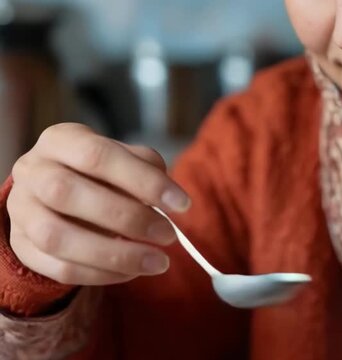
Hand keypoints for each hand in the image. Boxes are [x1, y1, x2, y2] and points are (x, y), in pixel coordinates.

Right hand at [6, 123, 190, 285]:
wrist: (54, 197)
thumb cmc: (100, 174)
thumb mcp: (123, 160)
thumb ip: (146, 170)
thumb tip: (170, 199)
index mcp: (61, 140)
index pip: (98, 155)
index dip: (143, 180)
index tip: (182, 204)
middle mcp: (32, 171)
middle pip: (68, 193)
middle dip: (127, 218)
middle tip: (168, 235)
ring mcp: (21, 211)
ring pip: (57, 237)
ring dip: (115, 255)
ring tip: (157, 262)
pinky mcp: (22, 247)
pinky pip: (59, 268)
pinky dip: (101, 274)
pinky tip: (132, 271)